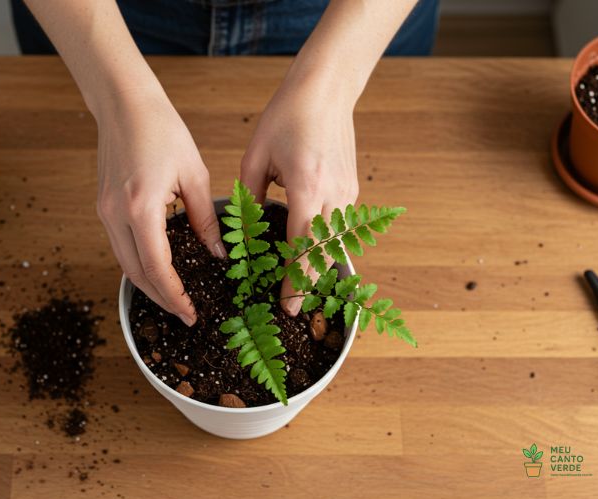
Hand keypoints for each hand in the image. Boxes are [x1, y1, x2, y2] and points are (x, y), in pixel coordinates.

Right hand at [96, 91, 225, 325]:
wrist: (124, 104)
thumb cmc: (162, 130)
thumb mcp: (194, 174)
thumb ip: (205, 219)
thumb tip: (217, 253)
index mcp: (140, 207)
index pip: (157, 267)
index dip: (174, 295)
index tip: (191, 313)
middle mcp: (115, 215)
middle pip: (136, 274)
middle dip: (161, 298)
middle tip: (185, 314)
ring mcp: (104, 212)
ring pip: (124, 263)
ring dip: (149, 284)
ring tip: (174, 298)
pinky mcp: (103, 207)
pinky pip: (120, 246)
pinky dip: (139, 264)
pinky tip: (159, 268)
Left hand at [240, 72, 358, 315]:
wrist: (326, 91)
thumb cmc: (286, 118)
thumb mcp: (255, 158)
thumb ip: (249, 199)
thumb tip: (245, 232)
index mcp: (306, 186)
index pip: (302, 246)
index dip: (294, 281)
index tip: (287, 307)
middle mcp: (334, 194)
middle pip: (324, 254)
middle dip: (308, 284)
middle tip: (291, 309)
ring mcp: (348, 193)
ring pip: (335, 245)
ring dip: (317, 267)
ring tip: (297, 288)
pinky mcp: (352, 190)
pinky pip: (339, 228)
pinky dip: (324, 246)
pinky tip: (307, 254)